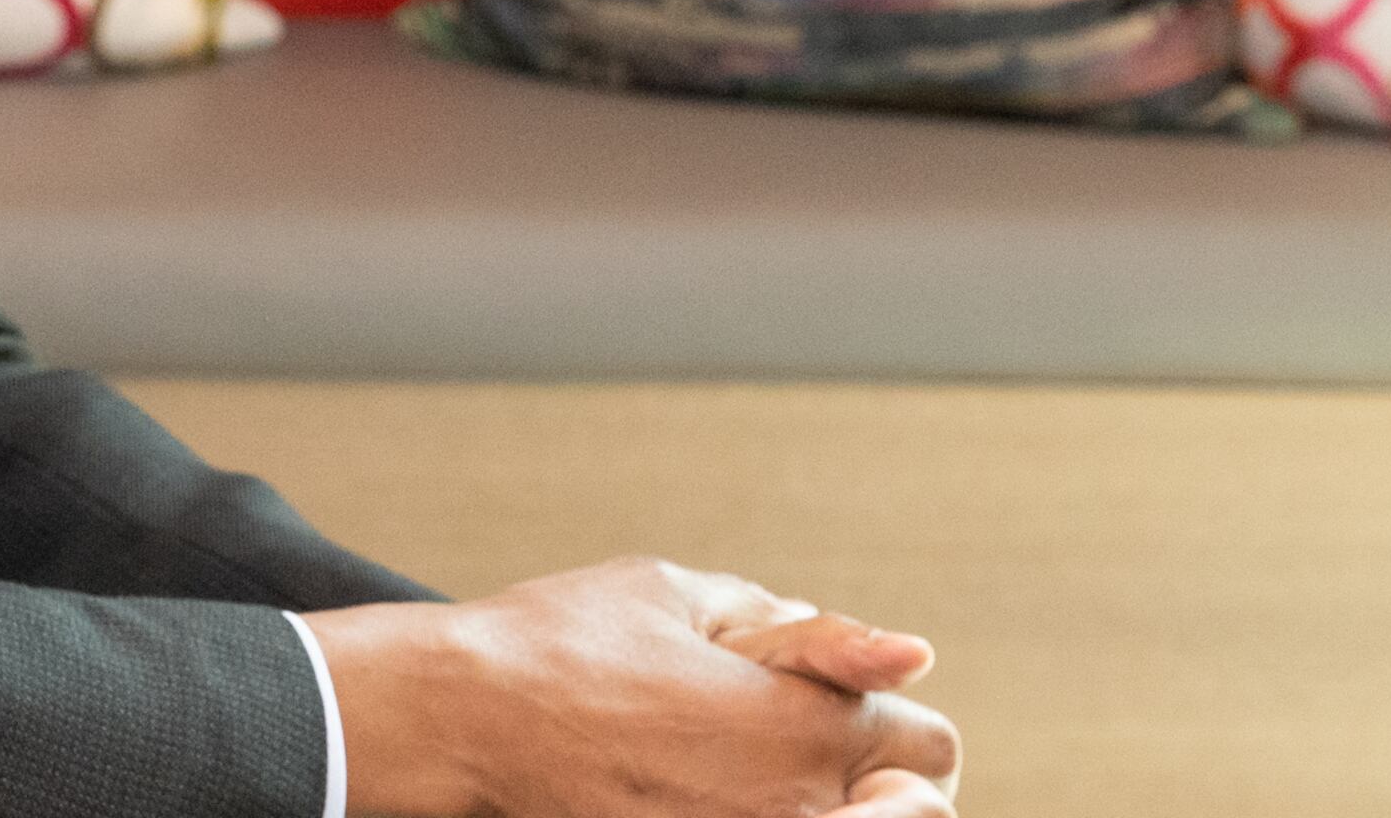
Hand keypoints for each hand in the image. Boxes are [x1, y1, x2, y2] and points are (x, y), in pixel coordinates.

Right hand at [308, 555, 961, 817]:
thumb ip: (805, 629)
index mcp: (800, 725)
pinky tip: (722, 793)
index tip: (845, 700)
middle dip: (886, 778)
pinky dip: (770, 816)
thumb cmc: (562, 640)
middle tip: (822, 750)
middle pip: (919, 811)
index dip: (893, 712)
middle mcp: (790, 807)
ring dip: (839, 805)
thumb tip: (903, 654)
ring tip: (769, 776)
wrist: (462, 717)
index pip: (929, 747)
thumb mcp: (683, 594)